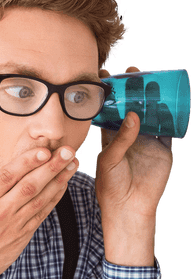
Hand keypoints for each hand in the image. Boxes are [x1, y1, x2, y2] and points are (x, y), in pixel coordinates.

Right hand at [0, 145, 77, 278]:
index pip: (7, 176)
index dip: (26, 161)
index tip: (43, 150)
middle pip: (29, 185)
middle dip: (50, 166)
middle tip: (67, 151)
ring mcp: (13, 225)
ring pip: (41, 198)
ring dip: (59, 180)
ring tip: (73, 163)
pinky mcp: (22, 235)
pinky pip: (42, 213)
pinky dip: (55, 198)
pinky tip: (63, 185)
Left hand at [95, 66, 173, 264]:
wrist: (130, 207)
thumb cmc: (111, 185)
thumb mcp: (108, 160)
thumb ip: (119, 139)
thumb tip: (132, 116)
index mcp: (109, 136)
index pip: (109, 109)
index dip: (108, 94)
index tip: (105, 76)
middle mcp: (129, 134)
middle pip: (132, 106)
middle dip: (133, 89)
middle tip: (134, 71)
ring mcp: (147, 140)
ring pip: (151, 113)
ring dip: (153, 97)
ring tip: (153, 80)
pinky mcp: (163, 147)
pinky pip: (168, 127)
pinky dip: (171, 115)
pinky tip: (172, 101)